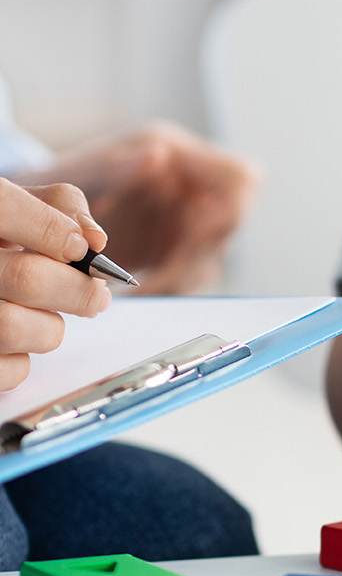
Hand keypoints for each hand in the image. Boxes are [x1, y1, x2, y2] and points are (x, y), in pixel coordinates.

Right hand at [0, 179, 111, 389]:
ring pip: (14, 326)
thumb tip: (95, 239)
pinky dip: (24, 360)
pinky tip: (16, 342)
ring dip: (50, 327)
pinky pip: (10, 369)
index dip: (52, 228)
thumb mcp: (16, 206)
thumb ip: (57, 206)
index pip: (4, 207)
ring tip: (47, 317)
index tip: (81, 248)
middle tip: (98, 294)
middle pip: (27, 278)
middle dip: (80, 290)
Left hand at [26, 122, 259, 293]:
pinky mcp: (176, 245)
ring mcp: (188, 215)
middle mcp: (193, 183)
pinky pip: (191, 270)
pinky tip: (142, 291)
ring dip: (181, 275)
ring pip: (212, 252)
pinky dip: (170, 284)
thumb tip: (159, 155)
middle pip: (227, 224)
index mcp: (181, 154)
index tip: (194, 237)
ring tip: (142, 291)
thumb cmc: (57, 184)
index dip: (227, 209)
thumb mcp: (84, 171)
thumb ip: (121, 166)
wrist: (37, 216)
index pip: (240, 180)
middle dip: (194, 254)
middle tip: (155, 279)